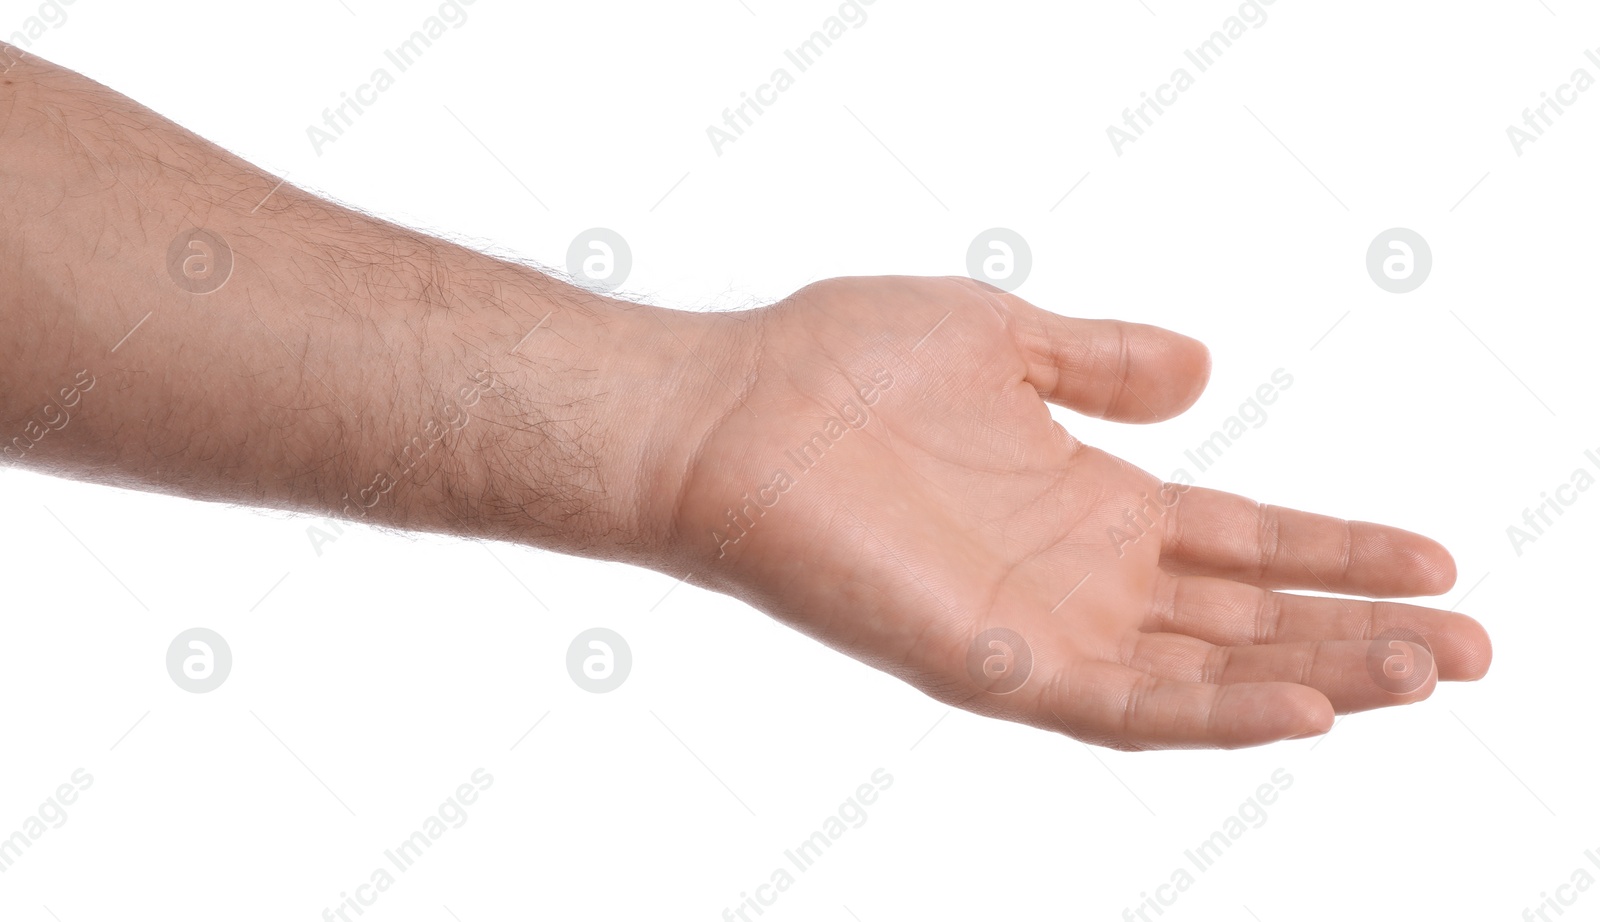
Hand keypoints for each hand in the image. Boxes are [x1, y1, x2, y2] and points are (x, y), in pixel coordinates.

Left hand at [663, 276, 1490, 749]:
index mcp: (1087, 500)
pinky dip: (1216, 713)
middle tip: (1471, 645)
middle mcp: (1077, 574)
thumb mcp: (1001, 336)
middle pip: (1245, 619)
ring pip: (1206, 673)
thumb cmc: (840, 364)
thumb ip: (1098, 362)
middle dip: (1358, 631)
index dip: (1335, 550)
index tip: (1432, 554)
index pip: (1241, 541)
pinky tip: (1305, 705)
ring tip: (1422, 672)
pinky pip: (1123, 707)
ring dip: (1317, 676)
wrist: (730, 410)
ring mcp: (1039, 625)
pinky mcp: (990, 664)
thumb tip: (1200, 370)